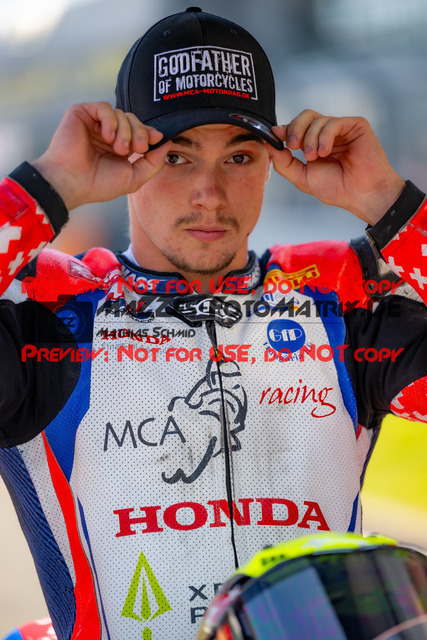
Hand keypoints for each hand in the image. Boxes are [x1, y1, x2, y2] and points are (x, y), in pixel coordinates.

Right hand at [32, 102, 165, 210]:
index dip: (150, 132)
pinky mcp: (81, 113)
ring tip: (118, 149)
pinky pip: (105, 107)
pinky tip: (107, 137)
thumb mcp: (134, 177)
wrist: (71, 182)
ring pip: (121, 114)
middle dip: (141, 132)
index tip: (157, 139)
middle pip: (133, 120)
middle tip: (138, 148)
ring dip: (125, 131)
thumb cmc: (99, 184)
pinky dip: (111, 121)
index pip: (139, 131)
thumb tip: (167, 143)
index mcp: (118, 146)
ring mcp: (94, 123)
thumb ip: (153, 162)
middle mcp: (106, 133)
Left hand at [267, 110, 405, 224]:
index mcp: (315, 143)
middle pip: (305, 116)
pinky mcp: (356, 125)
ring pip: (317, 119)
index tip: (276, 137)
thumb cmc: (337, 188)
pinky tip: (325, 152)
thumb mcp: (302, 177)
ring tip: (314, 157)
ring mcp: (342, 129)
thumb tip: (268, 143)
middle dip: (294, 129)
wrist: (361, 195)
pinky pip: (333, 122)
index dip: (285, 130)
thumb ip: (284, 162)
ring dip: (310, 139)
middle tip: (293, 146)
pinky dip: (324, 136)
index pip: (297, 127)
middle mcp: (328, 134)